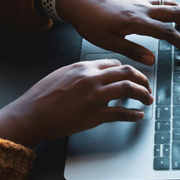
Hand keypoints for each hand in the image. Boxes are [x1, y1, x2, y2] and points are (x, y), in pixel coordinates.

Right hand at [0, 59, 152, 147]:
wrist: (31, 114)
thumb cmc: (42, 96)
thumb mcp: (62, 74)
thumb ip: (81, 72)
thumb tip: (96, 74)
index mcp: (84, 67)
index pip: (115, 63)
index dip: (127, 70)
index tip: (132, 76)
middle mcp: (92, 78)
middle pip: (127, 72)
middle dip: (142, 79)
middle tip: (147, 86)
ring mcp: (95, 96)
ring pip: (129, 89)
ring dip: (143, 94)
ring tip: (148, 99)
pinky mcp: (95, 115)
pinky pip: (121, 113)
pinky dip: (133, 115)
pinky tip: (138, 116)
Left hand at [57, 0, 179, 65]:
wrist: (79, 1)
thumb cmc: (89, 21)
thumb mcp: (108, 42)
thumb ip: (132, 51)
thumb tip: (152, 60)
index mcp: (136, 21)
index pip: (168, 32)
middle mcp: (142, 9)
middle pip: (178, 13)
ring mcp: (141, 3)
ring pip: (172, 5)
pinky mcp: (137, 1)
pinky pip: (162, 3)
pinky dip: (174, 11)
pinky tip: (173, 20)